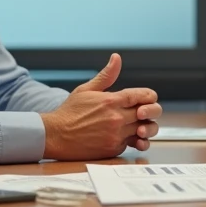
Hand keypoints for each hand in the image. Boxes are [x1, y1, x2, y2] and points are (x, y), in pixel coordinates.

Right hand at [41, 53, 161, 160]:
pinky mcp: (113, 149)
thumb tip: (117, 57)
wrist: (56, 135)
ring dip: (144, 128)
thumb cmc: (70, 112)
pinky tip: (125, 136)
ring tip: (138, 126)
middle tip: (143, 113)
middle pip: (148, 113)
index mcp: (112, 100)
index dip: (149, 97)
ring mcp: (116, 135)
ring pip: (144, 131)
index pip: (145, 96)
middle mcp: (116, 118)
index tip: (146, 99)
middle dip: (150, 112)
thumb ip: (106, 75)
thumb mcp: (86, 90)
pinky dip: (131, 140)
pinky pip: (131, 143)